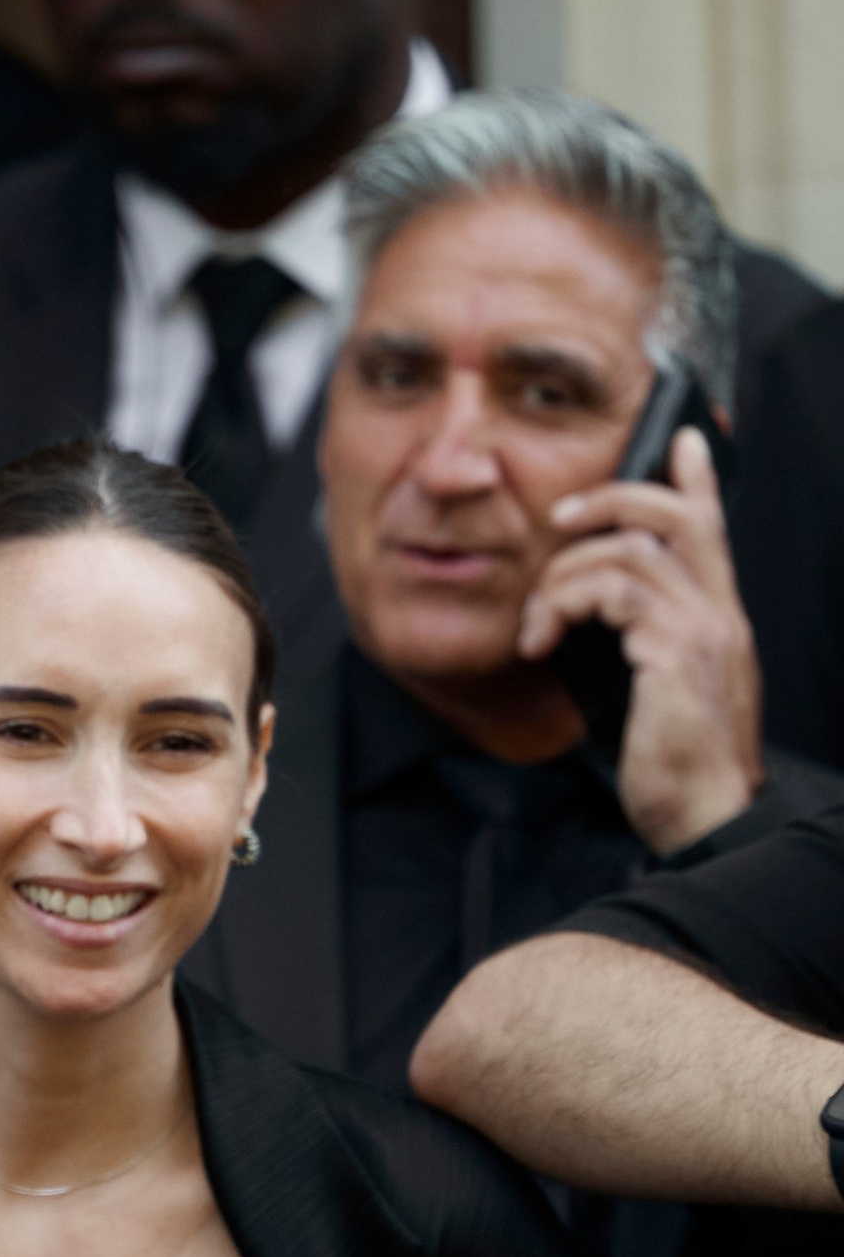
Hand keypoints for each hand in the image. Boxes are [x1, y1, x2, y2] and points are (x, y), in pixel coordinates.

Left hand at [522, 425, 761, 852]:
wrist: (705, 816)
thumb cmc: (676, 767)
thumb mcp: (661, 693)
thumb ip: (646, 645)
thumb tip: (599, 618)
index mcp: (719, 621)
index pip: (712, 531)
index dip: (696, 480)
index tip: (681, 441)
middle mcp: (719, 613)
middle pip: (674, 516)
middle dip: (614, 498)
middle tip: (562, 517)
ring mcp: (701, 627)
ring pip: (626, 553)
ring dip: (562, 579)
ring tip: (536, 625)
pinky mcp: (674, 649)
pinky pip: (611, 591)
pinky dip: (564, 604)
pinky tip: (543, 642)